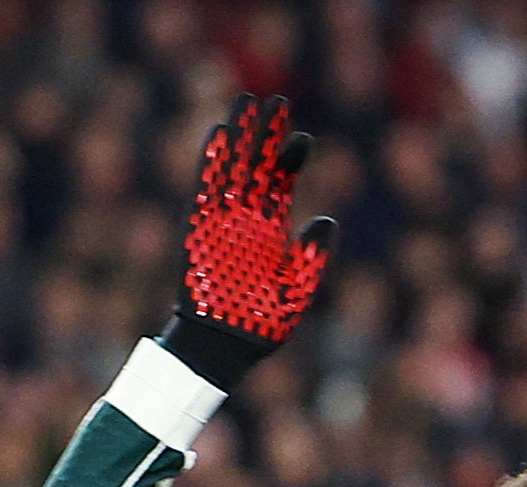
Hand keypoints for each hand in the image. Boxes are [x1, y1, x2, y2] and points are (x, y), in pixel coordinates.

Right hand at [159, 94, 336, 390]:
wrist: (227, 346)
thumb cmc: (263, 325)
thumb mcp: (298, 288)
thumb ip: (313, 253)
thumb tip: (327, 217)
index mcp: (272, 232)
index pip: (282, 183)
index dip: (291, 158)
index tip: (303, 137)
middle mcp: (247, 220)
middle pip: (256, 165)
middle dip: (265, 133)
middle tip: (276, 98)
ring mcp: (222, 221)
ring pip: (231, 167)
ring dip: (239, 135)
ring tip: (246, 101)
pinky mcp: (199, 228)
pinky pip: (204, 187)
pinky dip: (211, 161)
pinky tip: (219, 134)